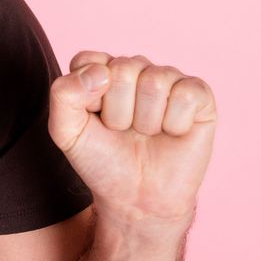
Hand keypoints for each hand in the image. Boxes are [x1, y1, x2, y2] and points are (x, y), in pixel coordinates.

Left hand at [48, 51, 215, 231]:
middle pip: (123, 70)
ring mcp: (168, 78)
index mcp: (101, 70)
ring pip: (154, 83)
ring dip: (146, 121)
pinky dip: (175, 124)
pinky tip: (172, 133)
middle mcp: (135, 68)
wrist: (137, 198)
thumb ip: (63, 94)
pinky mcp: (198, 94)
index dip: (88, 99)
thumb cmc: (103, 161)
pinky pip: (186, 95)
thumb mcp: (66, 132)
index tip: (94, 120)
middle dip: (118, 113)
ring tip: (146, 134)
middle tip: (123, 132)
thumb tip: (100, 72)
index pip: (89, 62)